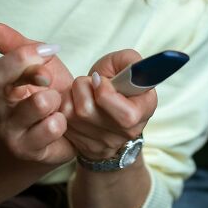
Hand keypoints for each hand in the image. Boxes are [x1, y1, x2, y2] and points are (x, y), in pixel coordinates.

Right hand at [0, 21, 74, 164]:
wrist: (68, 129)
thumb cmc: (49, 92)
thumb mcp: (37, 63)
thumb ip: (16, 44)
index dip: (21, 58)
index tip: (48, 52)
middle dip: (31, 73)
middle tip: (50, 76)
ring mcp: (11, 133)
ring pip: (36, 104)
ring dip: (55, 99)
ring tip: (58, 103)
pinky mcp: (29, 150)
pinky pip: (52, 128)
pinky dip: (63, 120)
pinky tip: (63, 122)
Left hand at [62, 49, 156, 163]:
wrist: (106, 102)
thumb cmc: (118, 82)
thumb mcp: (125, 64)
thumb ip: (129, 60)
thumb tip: (130, 68)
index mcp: (144, 111)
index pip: (126, 116)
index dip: (106, 94)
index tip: (100, 79)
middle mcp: (127, 132)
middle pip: (88, 111)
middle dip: (84, 88)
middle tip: (92, 82)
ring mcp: (105, 143)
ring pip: (73, 114)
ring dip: (74, 94)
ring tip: (85, 91)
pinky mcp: (84, 146)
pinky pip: (63, 121)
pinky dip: (66, 105)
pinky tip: (77, 103)